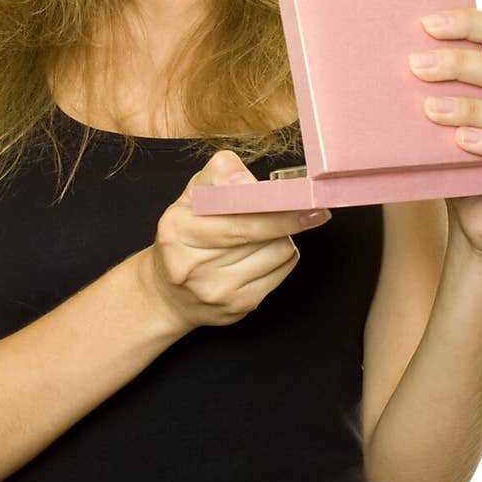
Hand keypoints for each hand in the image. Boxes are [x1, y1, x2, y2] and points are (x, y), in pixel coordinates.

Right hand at [142, 150, 332, 329]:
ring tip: (266, 234)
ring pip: (277, 251)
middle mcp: (191, 263)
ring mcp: (215, 289)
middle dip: (287, 219)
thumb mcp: (192, 195)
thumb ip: (219, 174)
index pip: (236, 217)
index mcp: (177, 228)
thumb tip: (246, 180)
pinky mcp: (236, 307)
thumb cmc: (186, 236)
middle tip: (312, 210)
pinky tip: (265, 254)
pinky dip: (281, 258)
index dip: (272, 207)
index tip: (302, 199)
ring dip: (281, 237)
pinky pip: (280, 272)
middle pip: (260, 235)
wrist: (169, 294)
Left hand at [408, 10, 481, 255]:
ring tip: (430, 109)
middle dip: (461, 65)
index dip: (470, 25)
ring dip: (470, 109)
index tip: (427, 24)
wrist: (477, 222)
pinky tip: (463, 141)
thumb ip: (448, 88)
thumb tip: (406, 54)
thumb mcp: (455, 118)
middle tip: (418, 65)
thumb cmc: (465, 164)